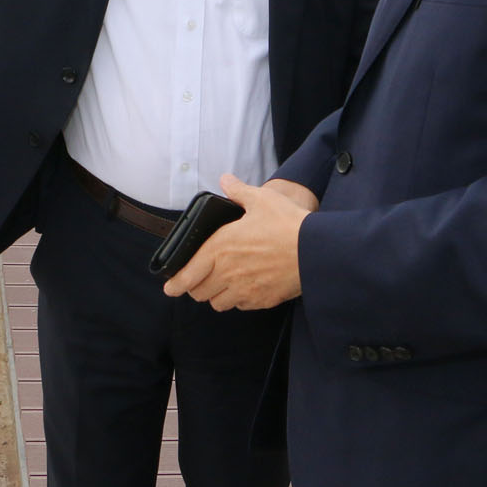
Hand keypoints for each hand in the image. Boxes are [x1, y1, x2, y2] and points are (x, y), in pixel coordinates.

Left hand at [162, 174, 309, 311]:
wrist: (317, 250)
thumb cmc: (288, 223)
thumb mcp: (261, 199)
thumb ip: (238, 191)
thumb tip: (226, 180)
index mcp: (220, 248)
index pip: (188, 274)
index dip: (175, 283)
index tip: (170, 287)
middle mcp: (228, 273)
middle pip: (200, 292)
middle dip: (196, 287)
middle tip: (199, 280)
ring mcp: (245, 290)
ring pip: (219, 303)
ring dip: (216, 295)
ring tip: (222, 284)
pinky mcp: (262, 300)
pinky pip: (241, 306)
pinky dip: (238, 300)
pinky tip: (245, 287)